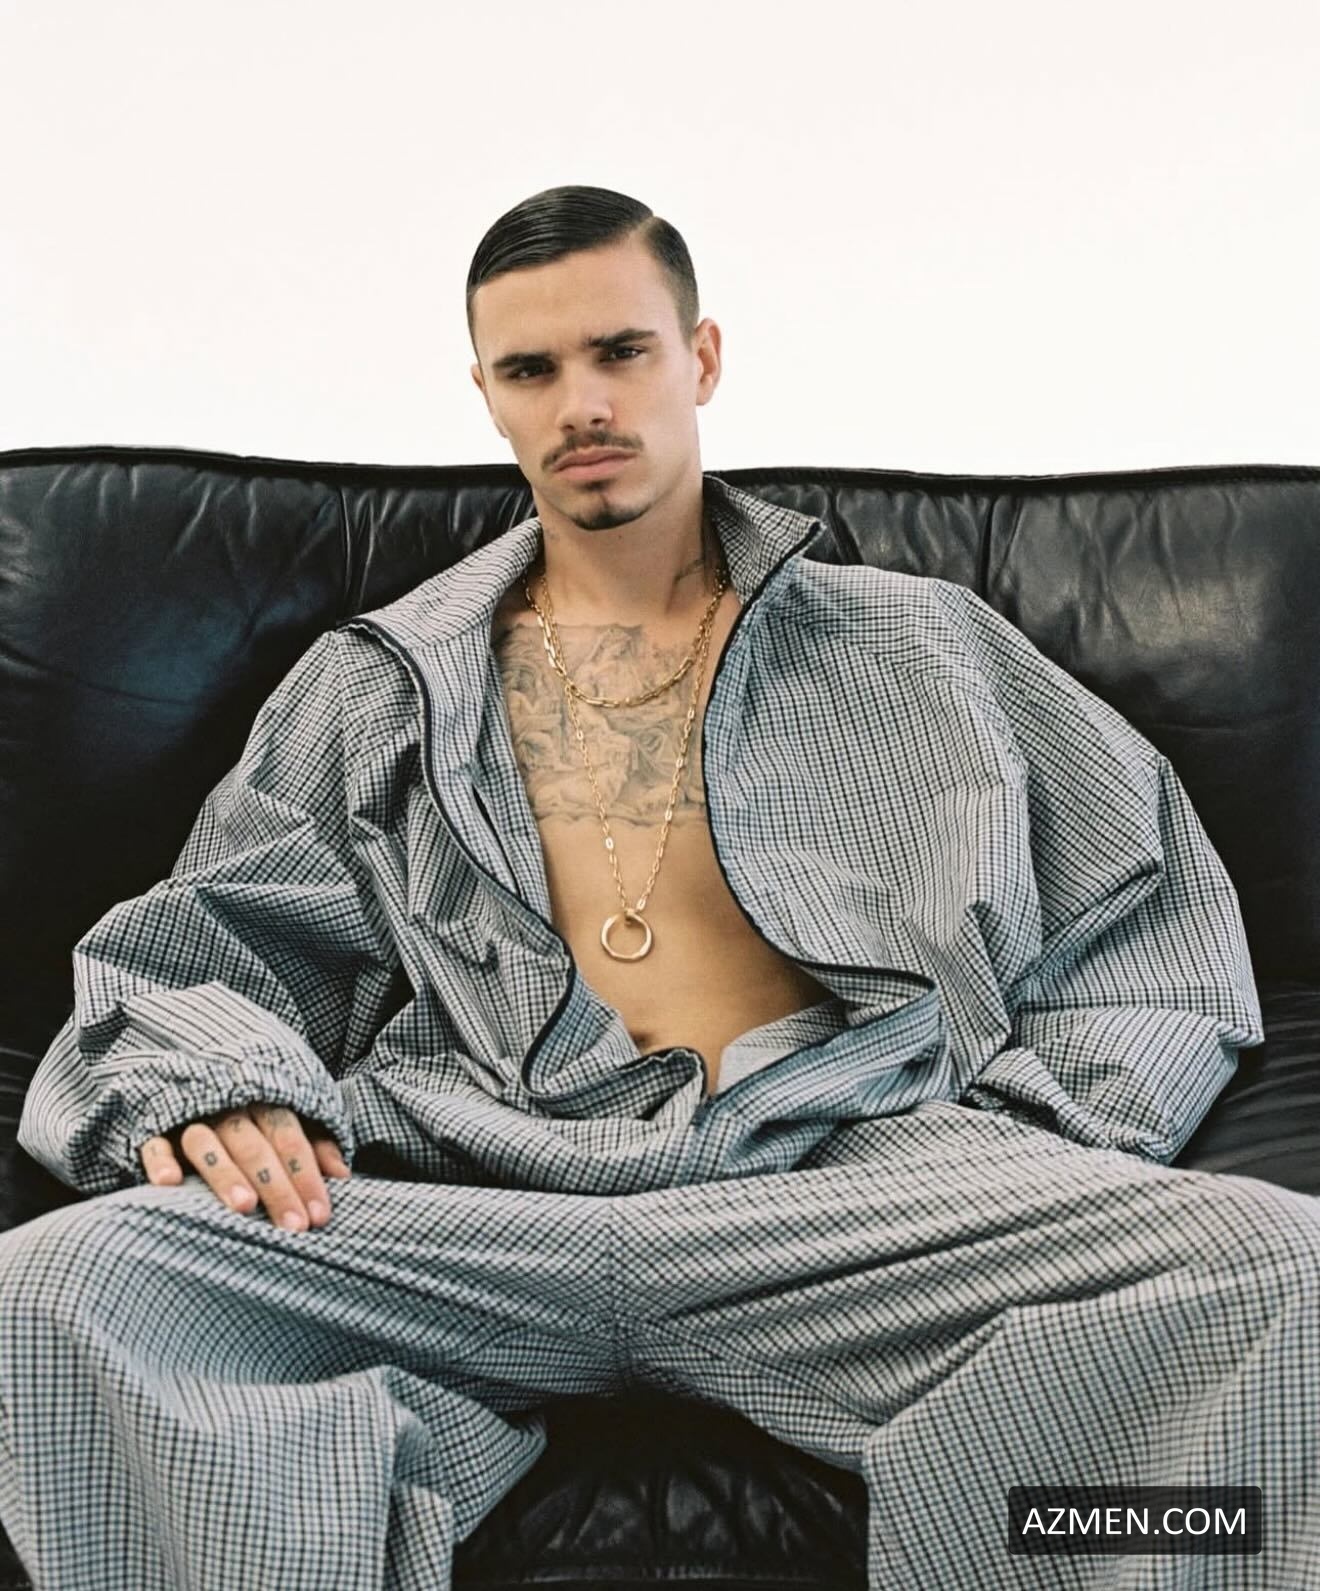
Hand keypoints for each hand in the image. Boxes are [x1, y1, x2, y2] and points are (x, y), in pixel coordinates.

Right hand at [139, 1105, 350, 1230]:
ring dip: (225, 1173)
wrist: (189, 1086)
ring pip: (206, 1142)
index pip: (290, 1138)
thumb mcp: (285, 1127)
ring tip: (245, 1206)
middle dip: (277, 1186)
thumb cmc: (250, 1123)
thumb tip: (342, 1176)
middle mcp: (227, 1106)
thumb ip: (313, 1146)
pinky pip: (154, 1143)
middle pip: (254, 1145)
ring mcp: (188, 1117)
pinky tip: (170, 1184)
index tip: (320, 1216)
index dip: (306, 1176)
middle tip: (294, 1226)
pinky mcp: (153, 1129)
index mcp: (264, 1102)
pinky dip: (160, 1160)